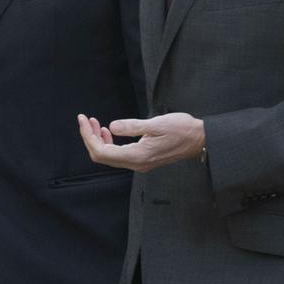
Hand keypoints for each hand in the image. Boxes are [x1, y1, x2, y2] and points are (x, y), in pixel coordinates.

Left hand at [77, 112, 204, 172]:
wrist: (199, 140)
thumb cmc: (181, 129)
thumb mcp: (156, 124)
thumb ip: (132, 126)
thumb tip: (112, 126)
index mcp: (137, 156)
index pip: (101, 152)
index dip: (87, 136)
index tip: (83, 119)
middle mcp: (136, 164)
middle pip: (102, 156)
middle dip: (89, 138)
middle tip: (86, 119)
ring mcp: (139, 163)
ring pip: (109, 156)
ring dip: (98, 140)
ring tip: (94, 123)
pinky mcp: (143, 159)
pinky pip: (118, 154)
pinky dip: (109, 143)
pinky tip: (109, 131)